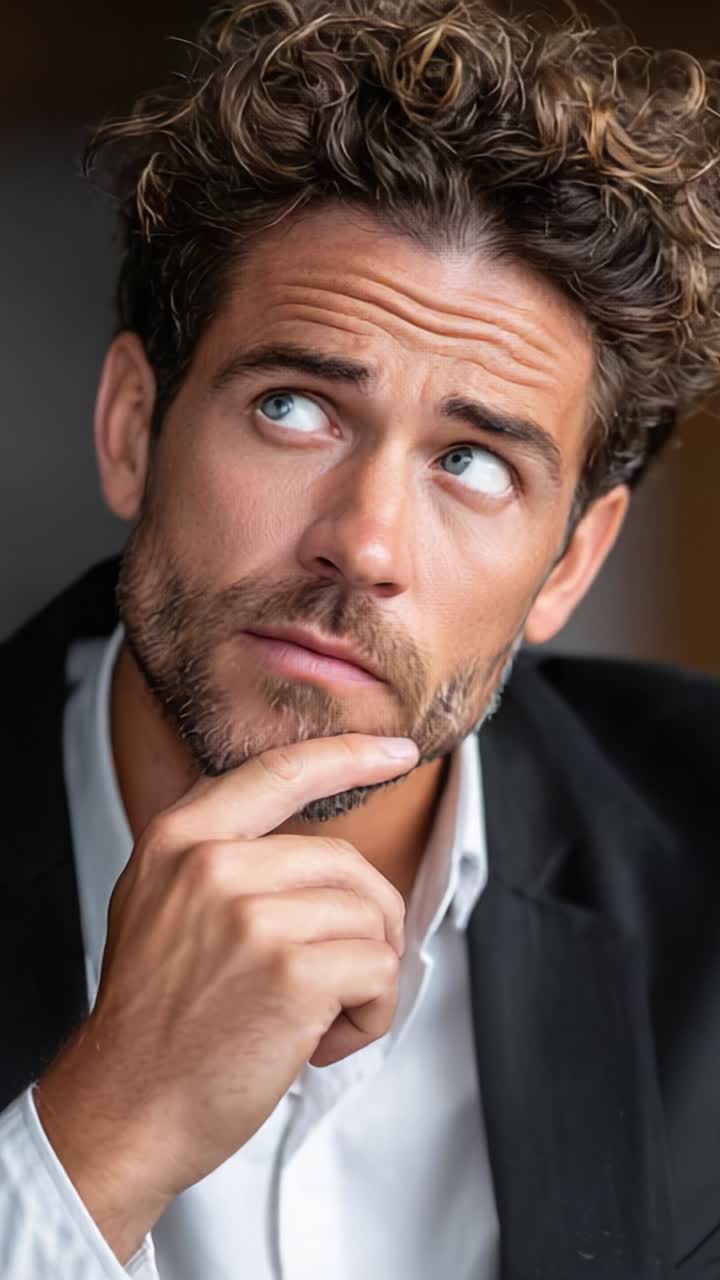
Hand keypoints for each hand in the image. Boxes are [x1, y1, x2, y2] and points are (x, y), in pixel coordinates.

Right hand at [35, 732, 418, 1262]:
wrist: (126, 1109)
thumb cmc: (154, 1020)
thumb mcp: (157, 904)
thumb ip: (219, 859)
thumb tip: (305, 849)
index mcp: (181, 839)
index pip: (281, 772)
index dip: (348, 756)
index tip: (394, 752)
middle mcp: (214, 866)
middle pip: (347, 863)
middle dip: (362, 924)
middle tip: (331, 977)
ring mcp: (254, 916)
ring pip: (370, 920)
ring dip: (362, 979)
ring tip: (312, 1016)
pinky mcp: (293, 972)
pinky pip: (380, 970)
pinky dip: (370, 1013)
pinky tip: (321, 1039)